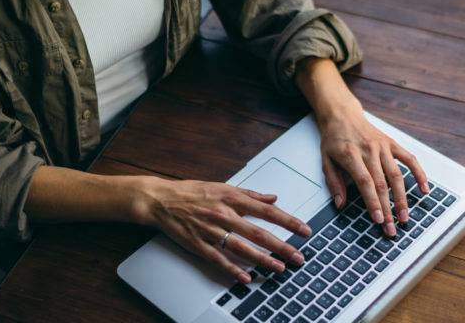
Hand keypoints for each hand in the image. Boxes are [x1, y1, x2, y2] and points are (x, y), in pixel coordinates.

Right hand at [132, 178, 311, 283]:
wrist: (161, 200)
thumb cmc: (191, 192)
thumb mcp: (223, 186)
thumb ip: (250, 194)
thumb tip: (272, 198)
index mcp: (232, 199)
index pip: (267, 211)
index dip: (288, 221)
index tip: (304, 230)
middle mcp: (224, 215)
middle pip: (258, 233)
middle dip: (281, 246)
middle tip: (298, 256)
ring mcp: (211, 231)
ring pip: (242, 248)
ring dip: (262, 260)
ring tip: (279, 268)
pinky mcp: (199, 244)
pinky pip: (219, 259)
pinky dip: (233, 269)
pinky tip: (246, 278)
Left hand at [318, 106, 428, 236]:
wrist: (342, 115)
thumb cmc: (334, 139)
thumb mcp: (325, 160)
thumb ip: (333, 183)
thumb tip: (340, 204)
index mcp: (351, 155)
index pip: (365, 183)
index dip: (373, 202)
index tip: (379, 219)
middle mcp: (369, 150)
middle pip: (382, 184)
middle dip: (388, 209)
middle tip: (392, 228)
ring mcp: (383, 147)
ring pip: (397, 175)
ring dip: (403, 198)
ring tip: (404, 217)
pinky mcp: (392, 144)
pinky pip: (409, 159)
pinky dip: (419, 174)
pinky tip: (424, 189)